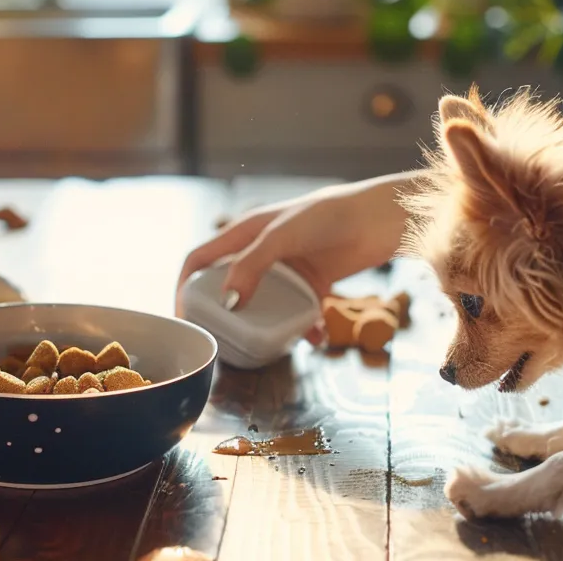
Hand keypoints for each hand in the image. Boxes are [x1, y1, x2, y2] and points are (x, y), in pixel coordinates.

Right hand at [177, 172, 416, 340]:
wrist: (380, 218)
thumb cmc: (329, 214)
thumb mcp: (282, 235)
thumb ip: (252, 265)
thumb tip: (227, 301)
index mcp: (244, 233)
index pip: (199, 259)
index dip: (184, 286)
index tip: (182, 316)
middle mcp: (262, 252)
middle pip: (229, 287)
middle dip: (223, 315)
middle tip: (220, 340)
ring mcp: (288, 269)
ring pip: (264, 305)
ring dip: (264, 326)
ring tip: (264, 347)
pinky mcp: (314, 283)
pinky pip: (299, 312)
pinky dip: (302, 327)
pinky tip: (312, 338)